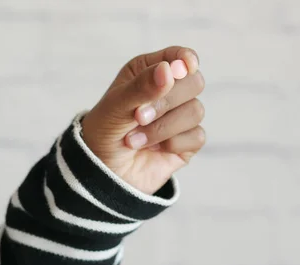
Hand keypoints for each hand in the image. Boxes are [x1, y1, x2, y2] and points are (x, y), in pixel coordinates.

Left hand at [81, 46, 205, 194]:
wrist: (102, 172)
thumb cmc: (104, 132)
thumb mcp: (116, 106)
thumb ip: (142, 87)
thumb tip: (169, 71)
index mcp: (150, 72)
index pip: (179, 57)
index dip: (185, 59)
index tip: (184, 68)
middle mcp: (169, 91)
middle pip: (194, 83)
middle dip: (166, 102)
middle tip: (138, 117)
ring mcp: (180, 117)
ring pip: (196, 111)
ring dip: (162, 128)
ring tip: (134, 140)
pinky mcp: (187, 142)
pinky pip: (197, 136)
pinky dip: (172, 144)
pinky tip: (152, 151)